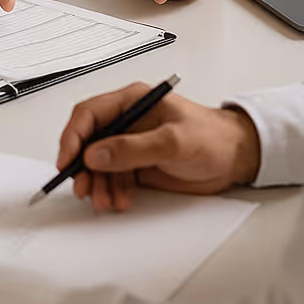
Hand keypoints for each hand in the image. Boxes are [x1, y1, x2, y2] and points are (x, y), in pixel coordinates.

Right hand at [57, 82, 260, 211]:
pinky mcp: (137, 165)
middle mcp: (127, 121)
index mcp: (132, 101)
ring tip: (106, 201)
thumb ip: (133, 148)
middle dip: (83, 167)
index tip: (67, 160)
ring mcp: (131, 144)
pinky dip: (111, 191)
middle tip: (84, 188)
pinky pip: (113, 179)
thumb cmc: (212, 137)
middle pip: (88, 141)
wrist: (236, 158)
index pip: (89, 114)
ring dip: (98, 184)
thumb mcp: (173, 141)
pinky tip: (120, 201)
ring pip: (98, 165)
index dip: (73, 137)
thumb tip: (95, 154)